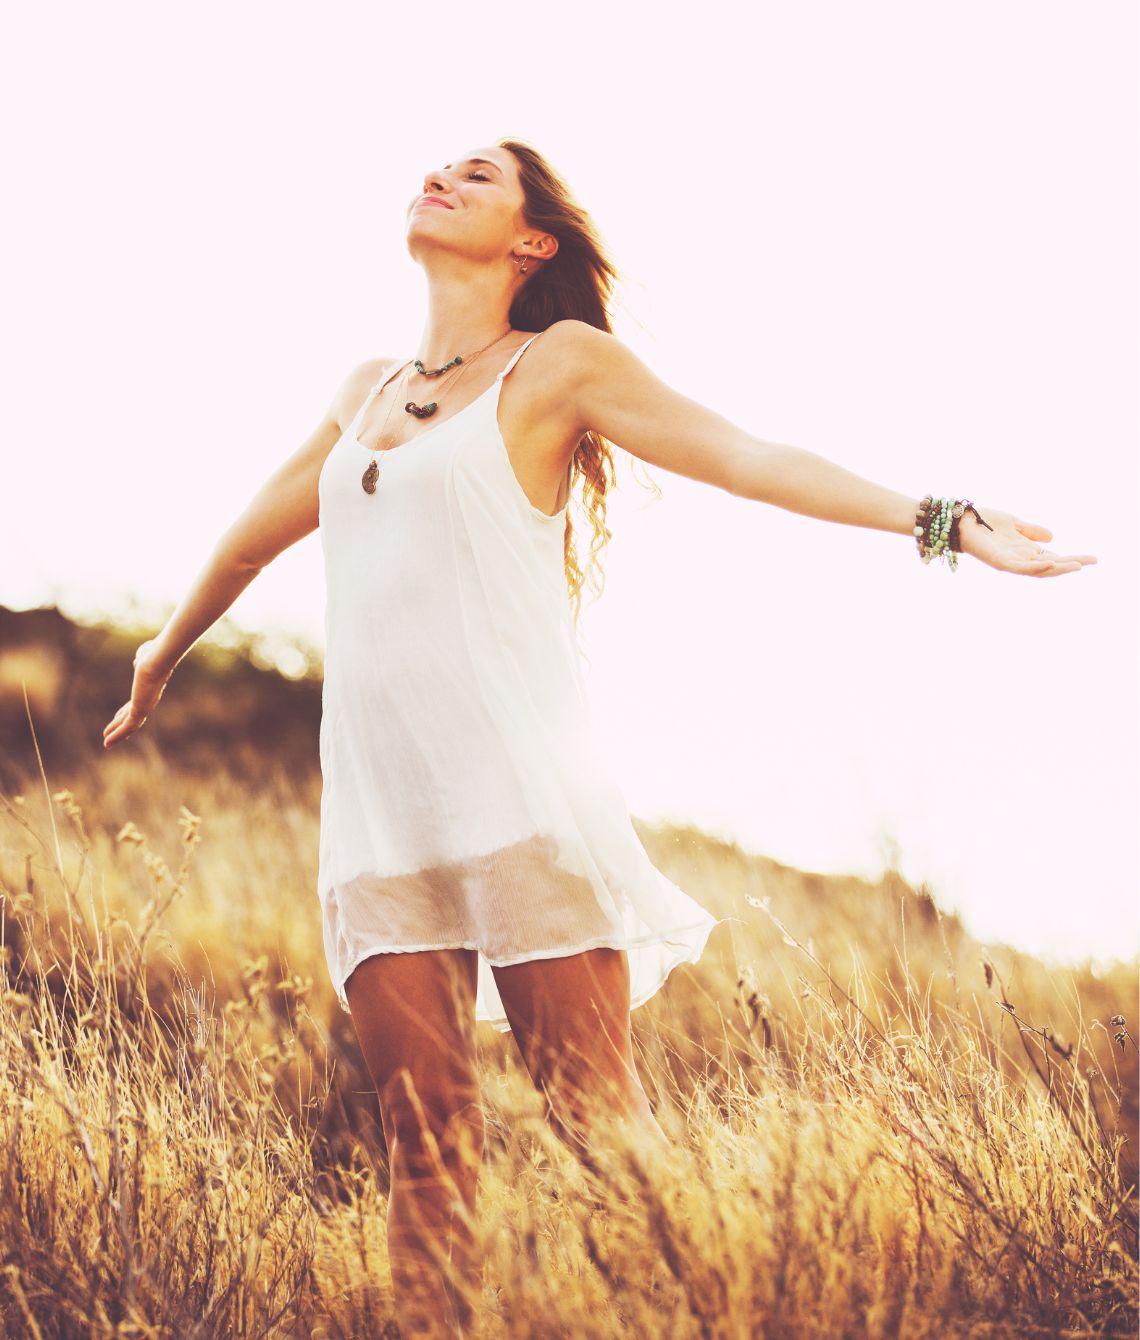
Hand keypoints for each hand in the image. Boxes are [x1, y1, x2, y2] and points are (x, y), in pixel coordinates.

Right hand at [102, 639, 174, 748]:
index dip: (125, 711)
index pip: (135, 704)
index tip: (117, 716)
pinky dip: (117, 735)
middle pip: (132, 717)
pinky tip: (107, 742)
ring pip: (129, 725)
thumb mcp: (145, 657)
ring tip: (106, 744)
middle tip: (111, 734)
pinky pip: (127, 727)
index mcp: (148, 689)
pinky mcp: (140, 710)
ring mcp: (146, 706)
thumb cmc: (154, 653)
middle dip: (120, 725)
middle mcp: (149, 700)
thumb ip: (141, 660)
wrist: (157, 659)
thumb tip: (139, 660)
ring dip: (117, 734)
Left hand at [957, 505, 1097, 576]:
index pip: (1054, 557)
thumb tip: (1052, 538)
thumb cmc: (984, 522)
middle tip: (1092, 562)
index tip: (1092, 559)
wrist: (961, 520)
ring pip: (1038, 570)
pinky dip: (1035, 566)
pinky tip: (1050, 562)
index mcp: (1025, 551)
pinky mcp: (998, 561)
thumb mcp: (1014, 524)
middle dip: (1071, 564)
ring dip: (1058, 568)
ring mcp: (1009, 562)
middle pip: (1050, 566)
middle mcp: (1019, 559)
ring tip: (1077, 566)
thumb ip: (1032, 531)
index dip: (1072, 558)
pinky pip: (1019, 567)